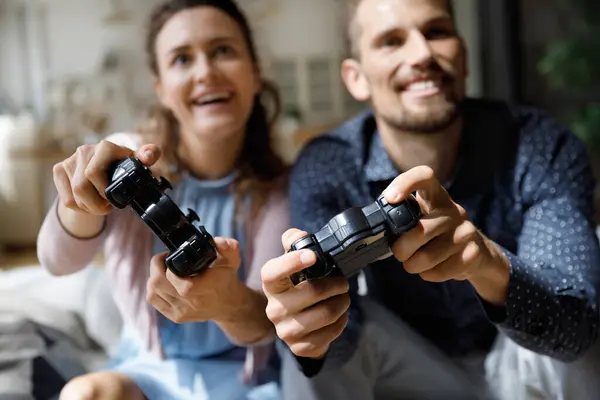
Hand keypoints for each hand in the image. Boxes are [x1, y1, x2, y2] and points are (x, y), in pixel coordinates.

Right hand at [52, 140, 159, 214]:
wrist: (104, 172)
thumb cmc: (124, 169)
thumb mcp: (137, 165)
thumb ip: (149, 156)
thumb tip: (149, 155)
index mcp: (106, 147)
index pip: (93, 172)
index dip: (102, 190)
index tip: (112, 198)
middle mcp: (85, 150)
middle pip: (82, 187)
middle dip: (96, 204)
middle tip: (108, 207)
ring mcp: (70, 159)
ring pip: (74, 195)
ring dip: (89, 207)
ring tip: (101, 206)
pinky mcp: (59, 169)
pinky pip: (66, 199)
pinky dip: (79, 208)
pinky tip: (88, 203)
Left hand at [146, 237, 244, 323]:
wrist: (228, 305)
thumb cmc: (226, 278)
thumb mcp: (232, 259)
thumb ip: (228, 247)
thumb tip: (219, 242)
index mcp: (207, 288)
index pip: (178, 281)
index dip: (170, 266)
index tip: (172, 254)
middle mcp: (192, 302)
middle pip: (158, 284)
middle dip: (156, 266)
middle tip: (165, 258)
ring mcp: (182, 312)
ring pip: (152, 292)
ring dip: (154, 277)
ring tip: (164, 269)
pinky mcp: (175, 317)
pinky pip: (154, 300)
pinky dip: (153, 288)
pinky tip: (163, 281)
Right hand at [261, 229, 349, 358]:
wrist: (293, 323)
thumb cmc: (295, 286)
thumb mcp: (292, 263)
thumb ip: (294, 242)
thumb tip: (300, 235)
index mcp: (271, 284)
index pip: (273, 272)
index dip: (292, 262)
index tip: (313, 255)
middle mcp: (274, 308)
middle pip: (312, 292)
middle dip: (336, 285)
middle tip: (343, 283)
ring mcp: (285, 330)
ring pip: (325, 314)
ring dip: (342, 303)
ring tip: (344, 298)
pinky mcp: (299, 347)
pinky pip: (329, 334)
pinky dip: (341, 322)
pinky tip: (339, 316)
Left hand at [383, 166, 509, 303]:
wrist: (475, 254)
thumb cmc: (436, 235)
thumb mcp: (421, 219)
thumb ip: (402, 219)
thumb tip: (374, 228)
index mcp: (436, 196)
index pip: (425, 175)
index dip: (405, 183)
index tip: (389, 199)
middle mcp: (454, 210)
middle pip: (420, 230)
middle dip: (401, 249)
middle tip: (398, 254)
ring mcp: (466, 231)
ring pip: (428, 256)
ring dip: (413, 265)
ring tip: (412, 264)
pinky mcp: (474, 253)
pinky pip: (442, 271)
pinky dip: (429, 275)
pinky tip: (430, 270)